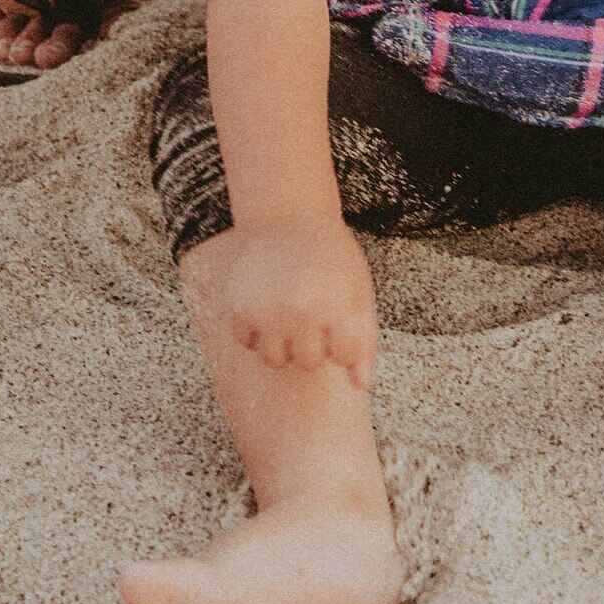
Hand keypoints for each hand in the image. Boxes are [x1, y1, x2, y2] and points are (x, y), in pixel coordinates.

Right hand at [197, 217, 377, 385]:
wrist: (291, 216)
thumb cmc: (332, 258)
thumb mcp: (359, 292)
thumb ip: (363, 342)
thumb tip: (361, 387)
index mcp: (338, 308)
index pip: (343, 356)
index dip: (343, 340)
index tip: (340, 318)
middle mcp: (302, 313)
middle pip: (308, 362)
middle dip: (314, 343)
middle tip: (314, 313)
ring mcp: (268, 312)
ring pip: (274, 359)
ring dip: (283, 344)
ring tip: (290, 316)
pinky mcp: (240, 307)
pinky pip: (246, 342)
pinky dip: (256, 331)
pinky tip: (267, 307)